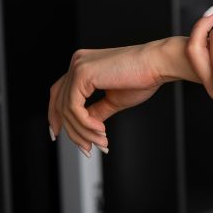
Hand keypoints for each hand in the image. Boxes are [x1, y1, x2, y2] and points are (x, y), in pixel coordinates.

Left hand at [47, 42, 166, 153]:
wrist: (157, 65)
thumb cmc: (142, 78)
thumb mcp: (113, 100)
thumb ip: (95, 111)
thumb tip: (84, 127)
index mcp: (82, 66)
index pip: (59, 93)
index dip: (55, 115)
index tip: (57, 134)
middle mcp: (77, 63)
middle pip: (59, 104)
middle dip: (72, 130)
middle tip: (87, 148)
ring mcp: (78, 66)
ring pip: (67, 109)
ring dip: (83, 131)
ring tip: (101, 141)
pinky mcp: (83, 73)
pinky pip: (74, 108)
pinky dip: (86, 124)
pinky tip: (101, 130)